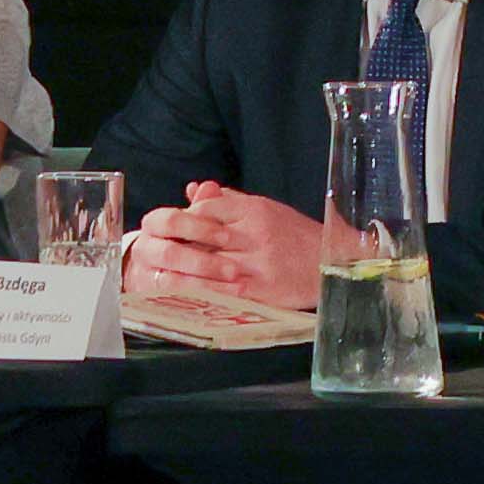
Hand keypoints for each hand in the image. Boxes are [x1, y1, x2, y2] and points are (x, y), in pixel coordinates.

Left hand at [126, 184, 327, 314]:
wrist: (331, 263)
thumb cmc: (296, 235)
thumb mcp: (266, 209)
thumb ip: (229, 200)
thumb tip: (195, 189)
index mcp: (254, 210)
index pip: (206, 207)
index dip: (182, 218)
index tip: (167, 228)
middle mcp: (253, 233)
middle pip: (201, 234)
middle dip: (173, 242)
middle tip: (152, 251)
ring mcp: (255, 262)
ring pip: (205, 264)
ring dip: (177, 270)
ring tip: (156, 273)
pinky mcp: (258, 290)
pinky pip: (220, 290)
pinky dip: (197, 292)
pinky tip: (179, 295)